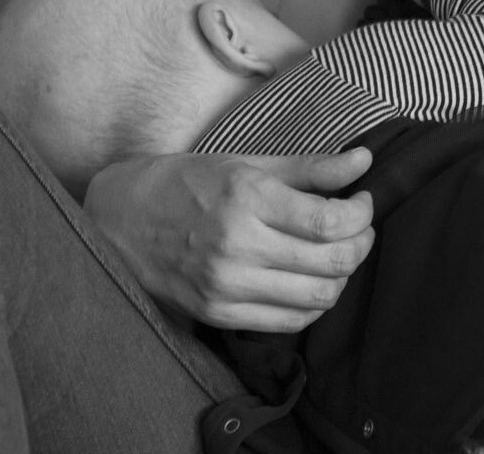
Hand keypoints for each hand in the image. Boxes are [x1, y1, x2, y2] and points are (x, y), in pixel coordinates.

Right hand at [84, 148, 376, 331]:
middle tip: (358, 228)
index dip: (362, 215)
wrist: (119, 220)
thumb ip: (311, 167)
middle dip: (360, 244)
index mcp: (247, 199)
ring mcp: (226, 286)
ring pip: (318, 297)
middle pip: (332, 262)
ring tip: (337, 253)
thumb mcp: (247, 163)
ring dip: (342, 276)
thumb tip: (364, 161)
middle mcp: (238, 246)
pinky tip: (310, 278)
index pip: (331, 222)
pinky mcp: (218, 314)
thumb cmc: (186, 183)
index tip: (363, 201)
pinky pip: (289, 322)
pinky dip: (313, 303)